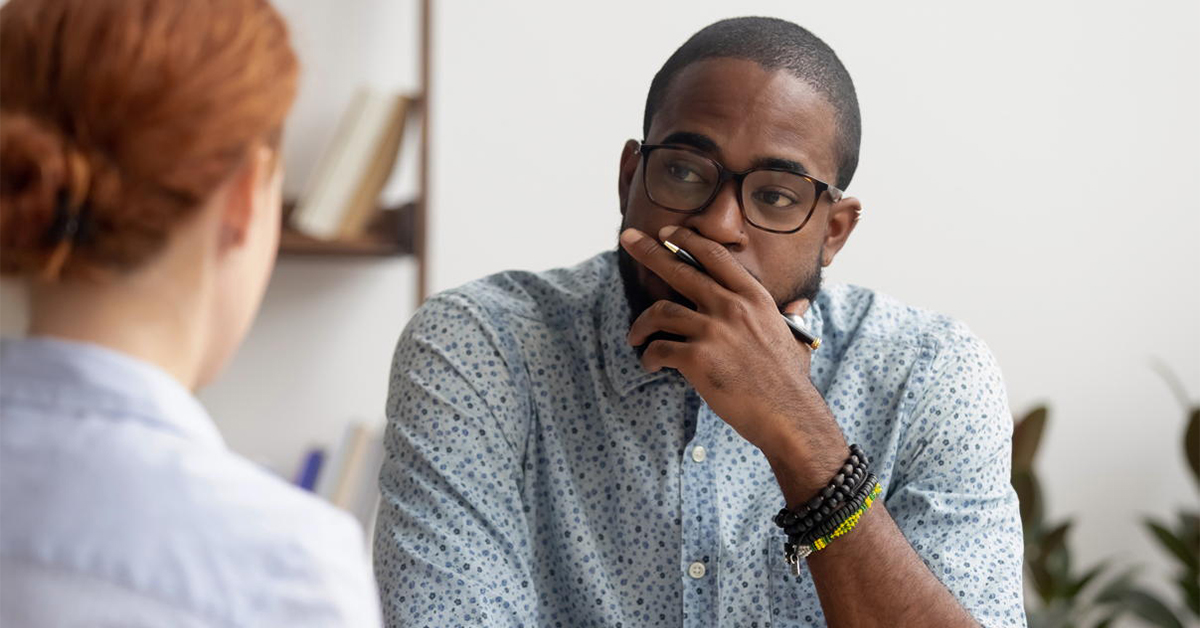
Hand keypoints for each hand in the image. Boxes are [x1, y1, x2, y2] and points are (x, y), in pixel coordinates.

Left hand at [618, 225, 841, 458]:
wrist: (789, 415)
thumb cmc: (790, 382)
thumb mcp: (793, 337)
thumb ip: (787, 318)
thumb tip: (797, 307)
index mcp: (754, 297)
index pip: (714, 256)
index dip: (687, 240)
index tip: (667, 232)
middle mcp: (731, 307)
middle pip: (679, 270)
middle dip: (649, 251)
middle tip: (628, 239)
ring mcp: (713, 331)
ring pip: (660, 312)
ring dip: (641, 324)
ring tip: (635, 337)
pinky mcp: (697, 359)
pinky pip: (658, 350)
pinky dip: (648, 356)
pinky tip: (649, 365)